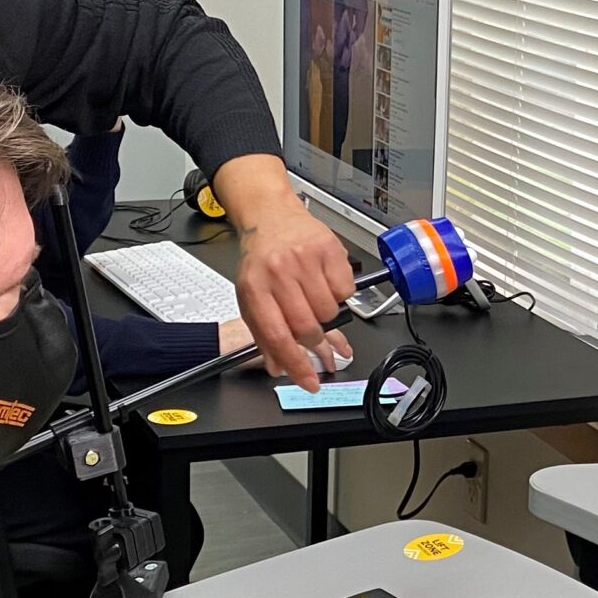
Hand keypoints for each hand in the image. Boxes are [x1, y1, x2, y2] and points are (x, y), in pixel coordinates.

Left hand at [217, 158, 354, 389]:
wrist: (270, 215)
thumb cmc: (261, 258)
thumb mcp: (251, 297)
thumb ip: (264, 335)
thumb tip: (279, 367)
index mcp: (255, 289)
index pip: (278, 336)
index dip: (296, 364)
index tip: (310, 383)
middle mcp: (279, 272)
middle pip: (308, 327)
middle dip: (313, 337)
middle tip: (310, 329)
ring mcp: (305, 259)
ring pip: (330, 310)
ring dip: (326, 313)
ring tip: (312, 296)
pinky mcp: (329, 249)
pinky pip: (346, 290)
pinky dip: (339, 293)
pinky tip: (323, 280)